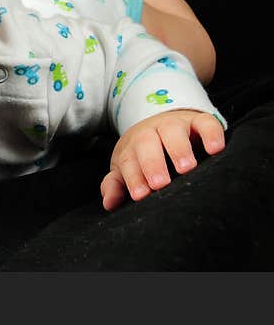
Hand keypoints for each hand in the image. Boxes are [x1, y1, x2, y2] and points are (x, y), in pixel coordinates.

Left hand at [100, 109, 224, 211]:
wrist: (163, 123)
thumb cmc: (144, 155)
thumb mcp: (127, 168)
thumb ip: (116, 184)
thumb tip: (109, 203)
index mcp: (132, 147)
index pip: (129, 161)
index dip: (133, 177)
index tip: (140, 195)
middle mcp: (152, 133)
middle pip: (147, 143)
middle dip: (152, 163)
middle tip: (160, 183)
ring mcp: (176, 125)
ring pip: (173, 131)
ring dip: (179, 149)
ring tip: (187, 168)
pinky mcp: (199, 121)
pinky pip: (205, 123)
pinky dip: (211, 133)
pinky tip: (215, 149)